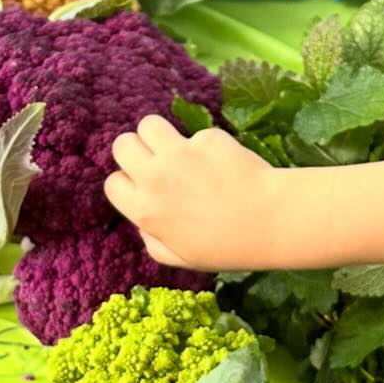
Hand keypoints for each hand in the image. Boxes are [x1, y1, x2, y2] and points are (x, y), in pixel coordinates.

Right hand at [104, 115, 280, 270]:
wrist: (270, 221)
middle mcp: (155, 177)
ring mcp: (180, 154)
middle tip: (156, 161)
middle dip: (136, 151)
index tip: (145, 187)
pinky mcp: (206, 138)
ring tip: (177, 148)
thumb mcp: (180, 258)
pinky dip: (205, 144)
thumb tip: (143, 222)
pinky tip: (221, 161)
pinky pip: (194, 133)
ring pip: (149, 124)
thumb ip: (152, 240)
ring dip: (160, 134)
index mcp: (144, 210)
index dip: (129, 184)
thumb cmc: (226, 247)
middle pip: (122, 145)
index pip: (114, 183)